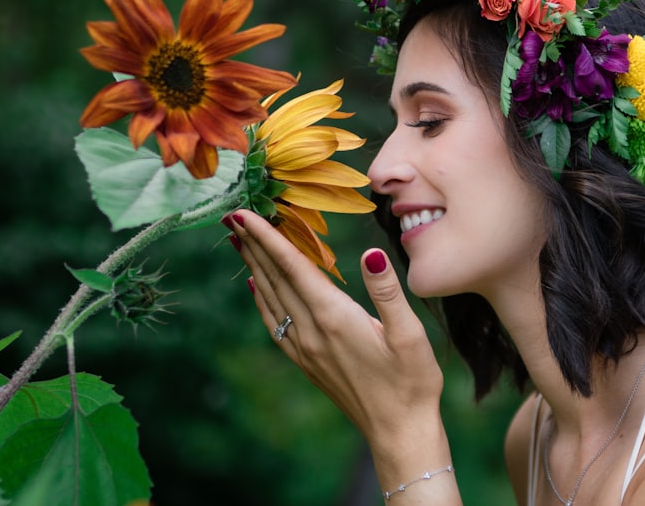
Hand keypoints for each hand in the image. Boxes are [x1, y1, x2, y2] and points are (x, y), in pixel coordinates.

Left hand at [225, 210, 443, 450]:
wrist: (399, 432)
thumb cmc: (412, 382)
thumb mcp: (410, 334)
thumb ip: (387, 291)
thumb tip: (371, 254)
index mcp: (334, 318)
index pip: (293, 267)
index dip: (267, 237)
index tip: (244, 212)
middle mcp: (311, 332)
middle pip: (274, 278)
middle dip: (252, 244)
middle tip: (233, 215)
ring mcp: (305, 349)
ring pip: (271, 298)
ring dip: (253, 267)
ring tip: (239, 241)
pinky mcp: (307, 362)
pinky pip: (274, 322)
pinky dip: (261, 299)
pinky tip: (257, 288)